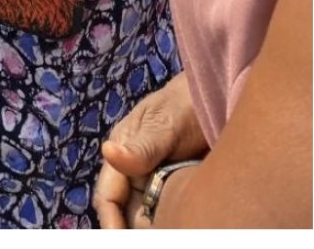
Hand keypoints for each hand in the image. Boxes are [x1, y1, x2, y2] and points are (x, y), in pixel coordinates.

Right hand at [94, 73, 205, 229]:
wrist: (222, 96)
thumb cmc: (186, 103)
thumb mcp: (165, 124)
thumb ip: (141, 146)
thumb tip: (107, 153)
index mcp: (122, 154)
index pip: (108, 197)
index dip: (111, 222)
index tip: (122, 240)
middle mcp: (136, 173)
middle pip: (128, 215)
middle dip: (140, 230)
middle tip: (167, 232)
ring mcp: (158, 183)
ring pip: (152, 217)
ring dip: (162, 226)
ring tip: (180, 227)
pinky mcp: (180, 191)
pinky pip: (172, 214)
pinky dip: (178, 222)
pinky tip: (190, 223)